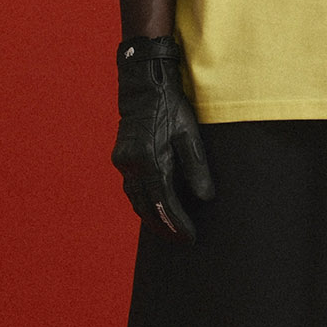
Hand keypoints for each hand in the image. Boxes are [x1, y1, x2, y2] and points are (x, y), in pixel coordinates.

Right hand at [111, 35, 214, 242]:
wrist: (143, 86)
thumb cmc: (171, 107)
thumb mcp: (190, 135)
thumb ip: (197, 168)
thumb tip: (206, 198)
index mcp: (150, 159)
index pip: (164, 203)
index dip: (177, 224)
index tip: (189, 237)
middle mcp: (132, 164)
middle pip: (147, 208)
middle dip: (164, 227)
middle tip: (181, 240)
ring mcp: (123, 162)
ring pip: (136, 201)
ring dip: (152, 218)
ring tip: (170, 231)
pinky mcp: (121, 158)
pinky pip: (132, 189)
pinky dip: (144, 202)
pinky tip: (155, 209)